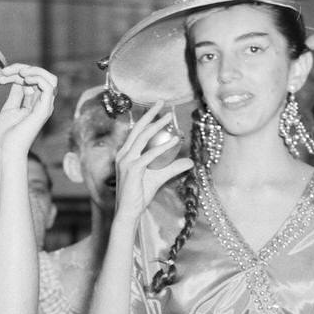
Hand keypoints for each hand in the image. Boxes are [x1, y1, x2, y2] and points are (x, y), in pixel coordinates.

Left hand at [0, 64, 56, 158]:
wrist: (7, 149)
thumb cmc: (6, 134)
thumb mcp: (9, 108)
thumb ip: (16, 94)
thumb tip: (17, 79)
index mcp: (35, 104)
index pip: (33, 80)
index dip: (17, 73)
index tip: (1, 76)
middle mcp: (43, 104)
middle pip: (42, 76)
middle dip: (23, 68)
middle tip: (5, 71)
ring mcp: (45, 106)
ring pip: (50, 78)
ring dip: (33, 70)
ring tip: (18, 72)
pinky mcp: (44, 110)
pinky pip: (49, 86)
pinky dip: (37, 77)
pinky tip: (24, 78)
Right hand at [113, 102, 192, 223]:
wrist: (128, 211)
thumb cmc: (139, 195)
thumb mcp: (158, 178)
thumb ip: (173, 168)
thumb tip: (190, 161)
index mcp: (125, 154)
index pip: (136, 131)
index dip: (147, 118)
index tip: (157, 108)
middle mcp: (123, 155)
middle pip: (138, 129)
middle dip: (150, 114)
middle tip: (162, 102)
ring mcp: (127, 161)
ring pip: (143, 138)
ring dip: (157, 126)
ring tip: (169, 118)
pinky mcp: (133, 170)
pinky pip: (149, 155)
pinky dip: (162, 147)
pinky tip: (174, 141)